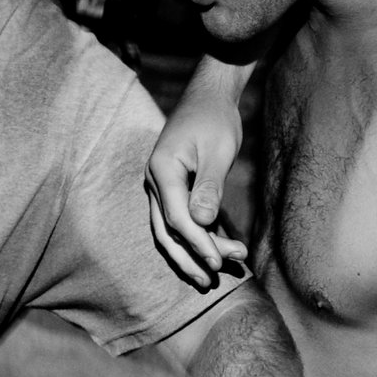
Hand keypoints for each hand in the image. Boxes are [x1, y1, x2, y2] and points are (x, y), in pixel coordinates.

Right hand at [145, 72, 250, 288]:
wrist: (208, 96)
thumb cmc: (214, 119)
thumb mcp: (217, 151)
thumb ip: (209, 187)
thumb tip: (203, 223)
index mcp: (162, 171)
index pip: (177, 218)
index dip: (199, 243)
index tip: (221, 262)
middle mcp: (155, 182)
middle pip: (167, 231)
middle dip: (189, 258)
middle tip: (212, 280)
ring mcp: (161, 186)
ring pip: (170, 229)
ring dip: (191, 252)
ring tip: (216, 272)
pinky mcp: (173, 188)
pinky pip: (178, 219)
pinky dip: (195, 236)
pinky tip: (215, 249)